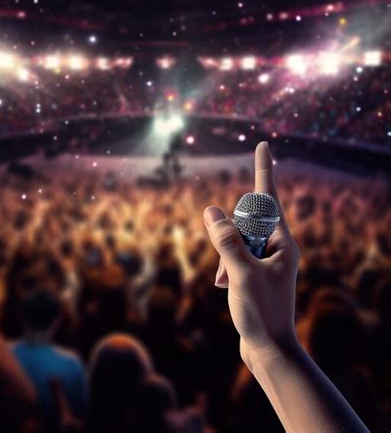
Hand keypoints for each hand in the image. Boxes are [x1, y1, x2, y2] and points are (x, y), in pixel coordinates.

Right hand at [203, 141, 299, 365]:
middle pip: (244, 222)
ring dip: (225, 258)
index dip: (264, 169)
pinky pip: (232, 256)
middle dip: (230, 240)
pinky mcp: (253, 271)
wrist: (268, 349)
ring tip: (228, 283)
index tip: (263, 144)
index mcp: (282, 242)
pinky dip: (224, 268)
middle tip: (232, 270)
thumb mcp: (241, 274)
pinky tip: (226, 287)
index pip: (269, 198)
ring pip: (234, 241)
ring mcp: (264, 259)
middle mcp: (275, 247)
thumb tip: (211, 210)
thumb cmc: (262, 313)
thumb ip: (226, 241)